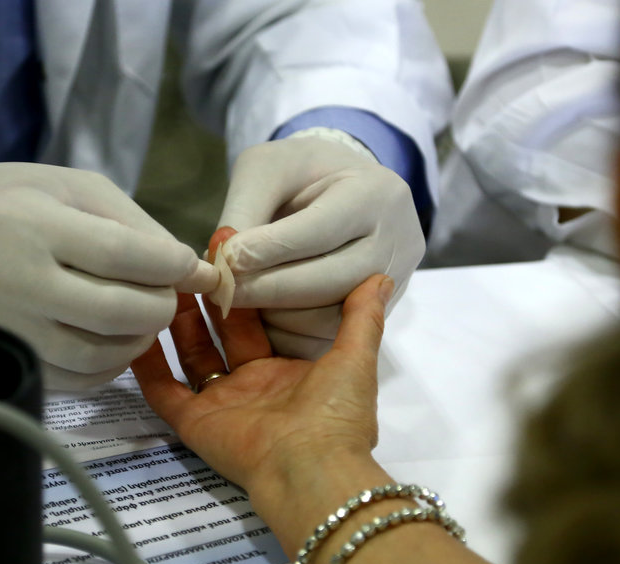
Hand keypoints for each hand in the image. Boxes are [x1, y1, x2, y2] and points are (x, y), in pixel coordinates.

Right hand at [0, 161, 215, 389]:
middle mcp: (16, 281)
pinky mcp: (3, 359)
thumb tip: (188, 268)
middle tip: (170, 295)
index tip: (192, 268)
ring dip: (139, 341)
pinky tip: (115, 342)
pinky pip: (73, 380)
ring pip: (98, 354)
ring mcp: (7, 329)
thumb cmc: (2, 201)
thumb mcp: (66, 187)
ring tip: (145, 318)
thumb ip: (131, 223)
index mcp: (32, 224)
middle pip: (115, 310)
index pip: (121, 253)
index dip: (170, 265)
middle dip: (161, 306)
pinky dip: (108, 367)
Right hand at [131, 263, 391, 498]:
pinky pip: (164, 391)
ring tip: (167, 278)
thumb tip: (380, 276)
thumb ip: (362, 318)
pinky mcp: (194, 422)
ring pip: (191, 355)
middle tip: (196, 257)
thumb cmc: (334, 414)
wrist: (311, 468)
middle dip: (210, 297)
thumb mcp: (355, 358)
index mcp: (285, 373)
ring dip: (178, 320)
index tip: (235, 254)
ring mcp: (219, 404)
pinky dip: (148, 366)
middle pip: (221, 334)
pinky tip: (135, 331)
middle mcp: (250, 386)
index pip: (259, 324)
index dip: (247, 291)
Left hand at [216, 134, 423, 358]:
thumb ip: (245, 210)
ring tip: (236, 302)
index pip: (321, 229)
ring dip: (274, 318)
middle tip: (222, 292)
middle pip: (333, 280)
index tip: (226, 261)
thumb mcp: (266, 169)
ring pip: (332, 318)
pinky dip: (285, 336)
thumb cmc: (298, 172)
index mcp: (376, 193)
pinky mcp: (376, 315)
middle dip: (269, 289)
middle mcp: (397, 241)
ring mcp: (393, 283)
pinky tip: (256, 322)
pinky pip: (328, 339)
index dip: (269, 250)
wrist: (339, 188)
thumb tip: (225, 264)